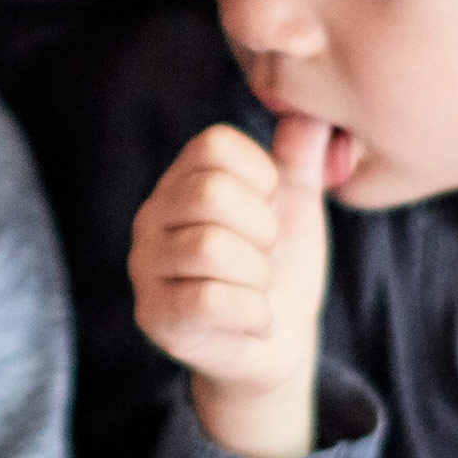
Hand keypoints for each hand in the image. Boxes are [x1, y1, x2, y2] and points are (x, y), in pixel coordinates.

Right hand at [129, 116, 334, 457]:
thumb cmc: (282, 271)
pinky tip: (255, 320)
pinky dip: (253, 313)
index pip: (214, 146)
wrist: (278, 345)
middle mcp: (151, 217)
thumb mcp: (296, 206)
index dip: (262, 179)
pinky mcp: (156, 317)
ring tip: (257, 289)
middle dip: (262, 231)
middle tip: (264, 258)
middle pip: (210, 193)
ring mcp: (146, 268)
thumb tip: (311, 112)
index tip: (269, 213)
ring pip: (210, 247)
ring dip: (257, 275)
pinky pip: (211, 300)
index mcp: (181, 181)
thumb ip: (300, 156)